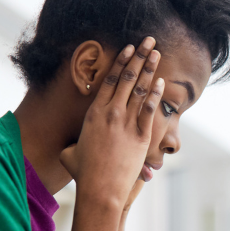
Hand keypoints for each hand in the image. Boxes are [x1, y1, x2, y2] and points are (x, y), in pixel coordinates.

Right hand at [60, 38, 163, 209]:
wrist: (100, 189)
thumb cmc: (85, 174)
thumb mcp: (71, 154)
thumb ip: (72, 145)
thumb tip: (68, 148)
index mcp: (94, 114)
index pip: (108, 80)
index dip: (120, 62)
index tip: (128, 49)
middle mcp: (110, 114)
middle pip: (126, 78)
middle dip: (139, 57)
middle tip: (148, 41)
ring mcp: (126, 123)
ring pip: (139, 90)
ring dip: (149, 69)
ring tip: (157, 53)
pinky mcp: (141, 136)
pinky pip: (150, 110)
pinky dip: (155, 94)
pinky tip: (161, 81)